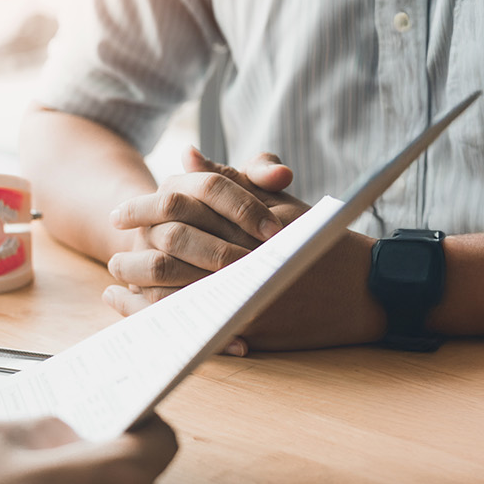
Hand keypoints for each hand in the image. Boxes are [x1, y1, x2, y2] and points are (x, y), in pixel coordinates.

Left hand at [103, 149, 384, 353]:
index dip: (141, 210)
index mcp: (243, 217)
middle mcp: (239, 254)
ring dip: (136, 293)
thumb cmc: (323, 240)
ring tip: (116, 288)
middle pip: (164, 252)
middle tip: (113, 260)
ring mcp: (243, 293)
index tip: (120, 215)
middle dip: (130, 258)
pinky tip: (144, 320)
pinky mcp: (250, 328)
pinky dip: (160, 322)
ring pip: (171, 293)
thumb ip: (230, 178)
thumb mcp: (280, 201)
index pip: (176, 206)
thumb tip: (187, 155)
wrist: (370, 288)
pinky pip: (191, 328)